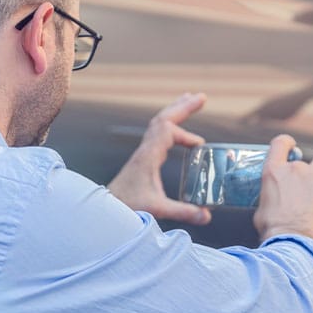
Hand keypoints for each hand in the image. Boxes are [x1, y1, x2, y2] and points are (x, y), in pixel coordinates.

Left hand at [107, 93, 211, 224]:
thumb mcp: (157, 209)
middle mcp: (145, 150)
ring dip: (174, 111)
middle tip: (201, 96)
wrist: (105, 209)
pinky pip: (156, 133)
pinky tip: (177, 129)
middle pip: (163, 118)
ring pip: (158, 123)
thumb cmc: (127, 207)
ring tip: (189, 99)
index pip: (167, 131)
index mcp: (148, 156)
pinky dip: (169, 125)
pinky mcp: (143, 158)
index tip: (199, 146)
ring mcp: (143, 152)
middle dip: (183, 106)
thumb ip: (182, 212)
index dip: (185, 134)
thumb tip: (207, 216)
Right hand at [253, 134, 312, 242]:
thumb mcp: (261, 207)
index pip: (281, 143)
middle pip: (303, 158)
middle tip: (301, 190)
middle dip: (302, 172)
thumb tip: (273, 198)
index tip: (290, 147)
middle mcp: (294, 167)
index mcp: (274, 171)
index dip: (286, 144)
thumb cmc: (274, 228)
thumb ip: (269, 195)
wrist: (292, 238)